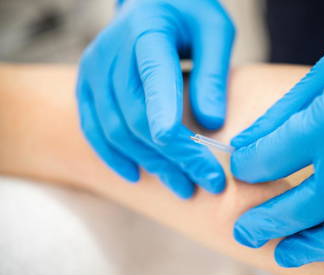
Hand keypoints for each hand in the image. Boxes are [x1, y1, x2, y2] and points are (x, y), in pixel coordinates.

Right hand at [76, 0, 234, 197]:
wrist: (150, 2)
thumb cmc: (187, 14)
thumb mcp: (214, 30)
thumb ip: (212, 72)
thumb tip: (212, 123)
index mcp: (147, 31)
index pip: (155, 82)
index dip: (172, 125)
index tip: (198, 162)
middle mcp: (111, 53)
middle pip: (138, 117)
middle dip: (175, 157)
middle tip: (207, 182)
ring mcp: (93, 71)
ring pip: (116, 131)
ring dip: (150, 164)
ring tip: (182, 186)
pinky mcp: (87, 87)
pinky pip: (94, 129)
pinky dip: (114, 156)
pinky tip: (136, 174)